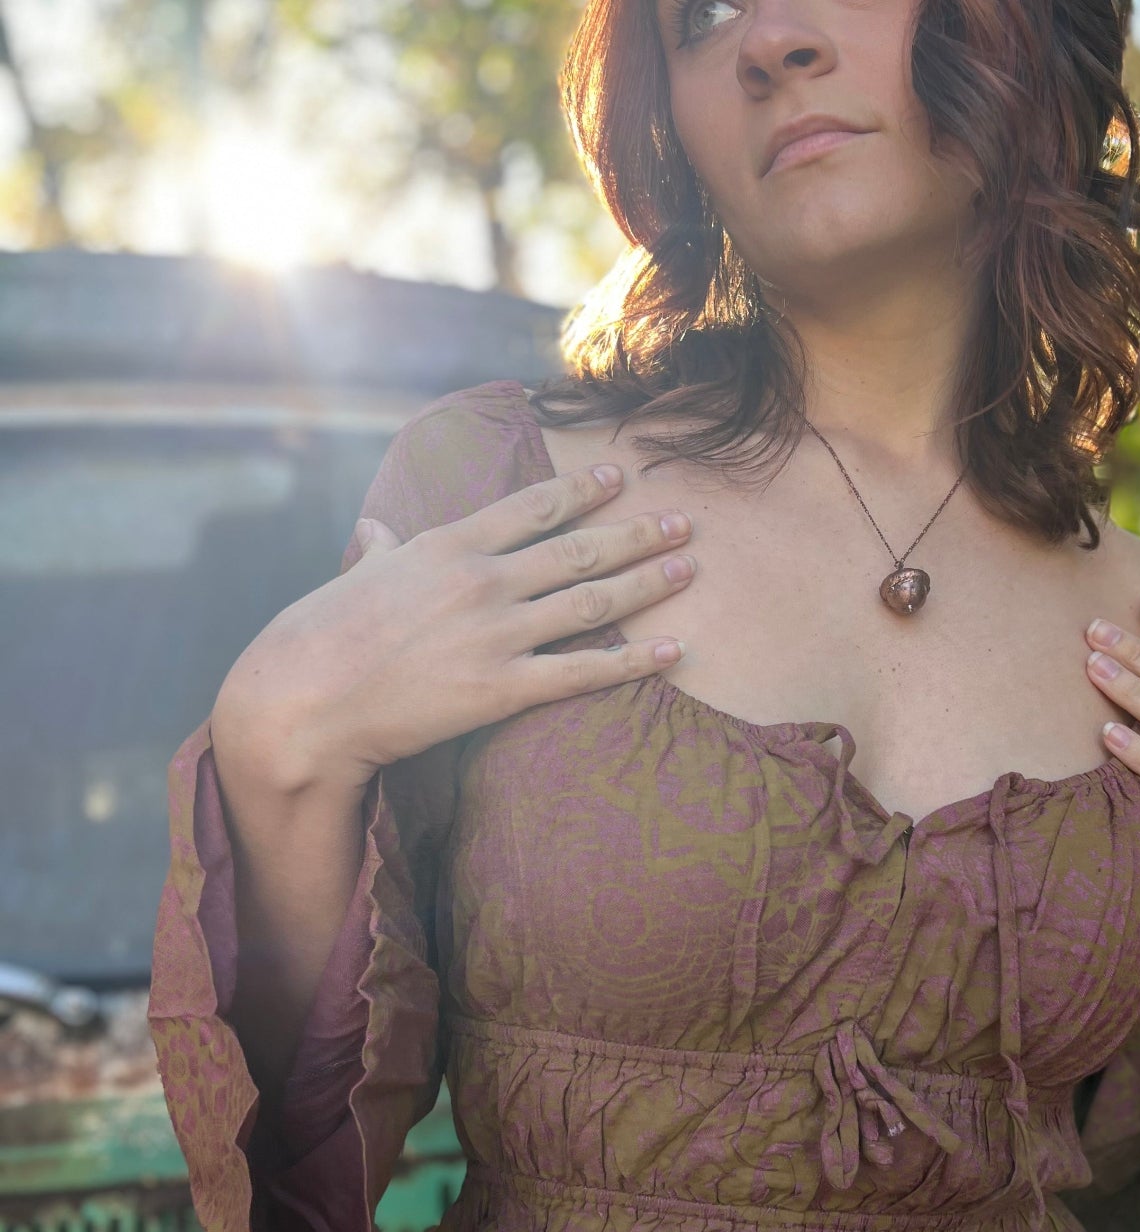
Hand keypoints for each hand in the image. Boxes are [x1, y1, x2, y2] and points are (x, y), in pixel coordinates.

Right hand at [216, 465, 697, 787]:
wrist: (305, 699)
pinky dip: (634, 660)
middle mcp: (483, 580)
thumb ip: (381, 550)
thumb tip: (376, 530)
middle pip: (580, 549)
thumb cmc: (321, 636)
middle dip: (637, 533)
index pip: (533, 506)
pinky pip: (584, 671)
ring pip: (592, 601)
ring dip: (647, 583)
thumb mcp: (357, 577)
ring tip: (687, 569)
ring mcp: (496, 633)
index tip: (620, 477)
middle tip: (685, 523)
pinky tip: (673, 649)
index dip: (583, 489)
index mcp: (449, 545)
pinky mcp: (502, 688)